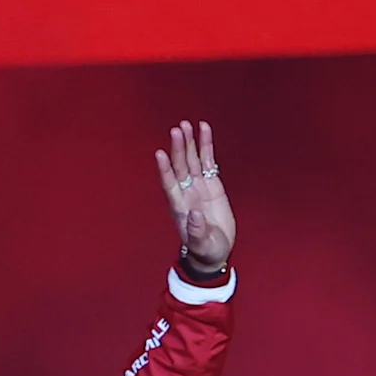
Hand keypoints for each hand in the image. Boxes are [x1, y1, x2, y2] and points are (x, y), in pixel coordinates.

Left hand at [155, 122, 234, 272]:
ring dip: (189, 143)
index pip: (170, 184)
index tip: (160, 154)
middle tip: (178, 130)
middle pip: (180, 166)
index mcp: (180, 207)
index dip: (165, 170)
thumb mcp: (203, 245)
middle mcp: (186, 192)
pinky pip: (208, 161)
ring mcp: (198, 186)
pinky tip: (204, 130)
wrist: (215, 250)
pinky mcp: (212, 183)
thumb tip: (194, 215)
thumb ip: (197, 231)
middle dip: (179, 148)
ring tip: (187, 125)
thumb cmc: (205, 250)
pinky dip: (205, 146)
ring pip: (192, 160)